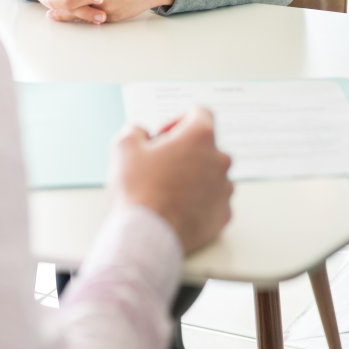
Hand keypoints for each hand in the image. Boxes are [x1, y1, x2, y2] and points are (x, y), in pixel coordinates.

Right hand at [111, 107, 232, 253]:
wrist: (147, 235)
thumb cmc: (139, 190)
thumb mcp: (124, 147)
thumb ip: (135, 131)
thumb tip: (140, 134)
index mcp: (200, 137)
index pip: (199, 114)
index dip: (178, 121)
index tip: (164, 137)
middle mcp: (219, 160)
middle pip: (206, 146)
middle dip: (185, 152)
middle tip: (161, 166)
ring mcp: (224, 189)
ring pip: (211, 174)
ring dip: (194, 177)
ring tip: (168, 191)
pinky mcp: (223, 214)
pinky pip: (214, 201)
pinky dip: (199, 202)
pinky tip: (178, 208)